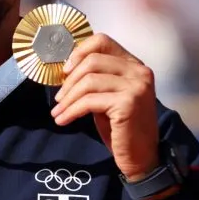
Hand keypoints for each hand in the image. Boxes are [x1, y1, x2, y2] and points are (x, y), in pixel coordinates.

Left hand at [50, 33, 158, 181]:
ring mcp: (136, 86)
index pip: (103, 41)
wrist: (140, 158)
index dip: (79, 52)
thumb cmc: (121, 127)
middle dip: (69, 80)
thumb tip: (64, 68)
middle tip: (58, 98)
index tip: (65, 71)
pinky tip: (63, 120)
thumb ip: (95, 78)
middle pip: (92, 60)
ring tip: (58, 111)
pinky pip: (89, 101)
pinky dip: (71, 110)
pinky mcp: (128, 103)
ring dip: (67, 98)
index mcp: (134, 64)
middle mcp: (139, 71)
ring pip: (88, 81)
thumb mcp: (107, 96)